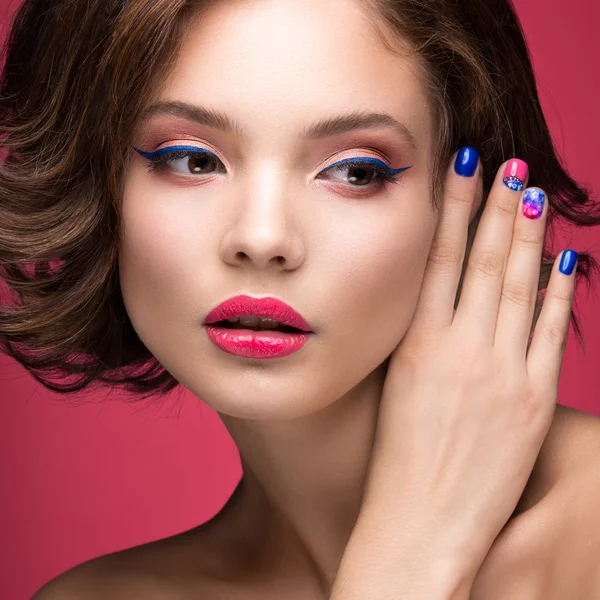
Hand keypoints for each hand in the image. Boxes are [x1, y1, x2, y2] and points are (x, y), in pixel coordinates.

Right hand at [353, 150, 576, 590]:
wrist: (419, 521)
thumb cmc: (394, 458)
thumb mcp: (392, 386)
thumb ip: (416, 341)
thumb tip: (435, 301)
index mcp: (416, 344)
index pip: (439, 258)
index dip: (454, 209)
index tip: (463, 168)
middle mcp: (459, 348)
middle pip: (483, 261)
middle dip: (496, 207)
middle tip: (509, 164)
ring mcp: (499, 371)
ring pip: (518, 286)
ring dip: (528, 236)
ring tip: (533, 195)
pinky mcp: (532, 399)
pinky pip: (548, 331)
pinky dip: (560, 292)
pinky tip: (567, 259)